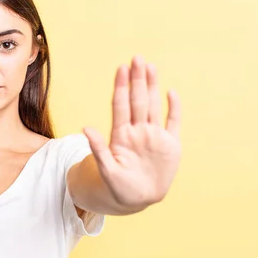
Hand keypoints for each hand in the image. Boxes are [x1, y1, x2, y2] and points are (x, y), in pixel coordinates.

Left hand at [83, 56, 180, 208]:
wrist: (138, 199)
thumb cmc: (118, 186)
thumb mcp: (107, 169)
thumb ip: (99, 149)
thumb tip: (85, 128)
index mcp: (121, 136)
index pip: (120, 106)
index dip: (121, 87)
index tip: (121, 68)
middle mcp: (137, 131)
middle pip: (137, 100)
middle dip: (137, 80)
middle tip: (137, 58)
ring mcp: (154, 136)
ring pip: (152, 106)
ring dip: (152, 87)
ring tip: (151, 67)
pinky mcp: (170, 144)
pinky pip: (172, 122)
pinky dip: (173, 109)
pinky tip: (170, 93)